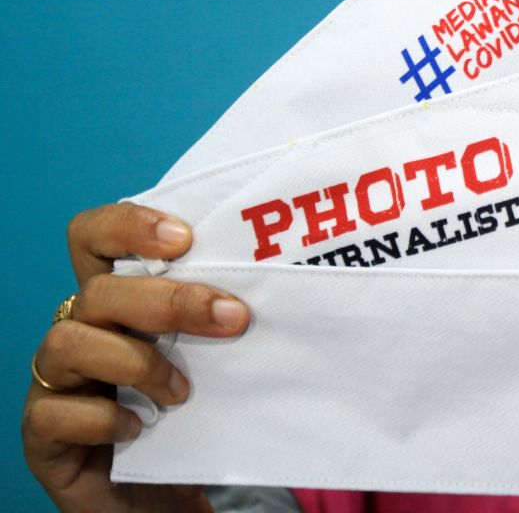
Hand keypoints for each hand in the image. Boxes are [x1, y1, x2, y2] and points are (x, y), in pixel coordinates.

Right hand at [22, 202, 249, 512]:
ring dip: (137, 362)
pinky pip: (53, 412)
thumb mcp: (207, 356)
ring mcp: (54, 380)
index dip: (128, 225)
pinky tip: (138, 428)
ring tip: (182, 392)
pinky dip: (102, 418)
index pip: (93, 236)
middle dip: (171, 301)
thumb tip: (282, 288)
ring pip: (70, 341)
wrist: (161, 493)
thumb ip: (219, 318)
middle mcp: (78, 329)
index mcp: (115, 299)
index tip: (185, 237)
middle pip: (99, 289)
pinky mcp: (43, 433)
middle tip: (232, 319)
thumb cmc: (189, 413)